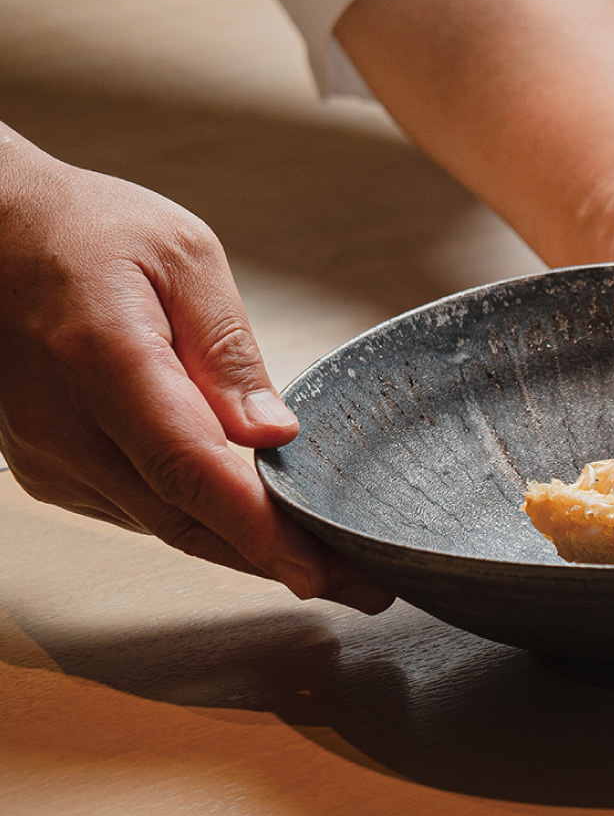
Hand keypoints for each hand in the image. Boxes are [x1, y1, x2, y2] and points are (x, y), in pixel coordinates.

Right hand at [0, 128, 392, 613]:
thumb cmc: (87, 231)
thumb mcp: (183, 257)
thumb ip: (229, 350)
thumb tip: (275, 433)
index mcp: (106, 364)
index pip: (190, 471)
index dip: (258, 531)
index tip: (320, 571)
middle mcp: (67, 427)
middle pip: (186, 521)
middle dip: (279, 562)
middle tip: (361, 584)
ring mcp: (50, 458)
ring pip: (167, 528)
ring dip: (247, 551)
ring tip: (330, 562)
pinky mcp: (51, 471)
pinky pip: (142, 513)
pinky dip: (203, 524)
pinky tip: (257, 526)